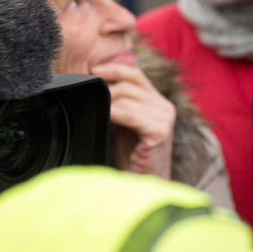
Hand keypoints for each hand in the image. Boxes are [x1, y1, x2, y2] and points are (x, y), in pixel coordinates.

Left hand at [92, 61, 175, 178]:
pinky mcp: (160, 131)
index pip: (136, 74)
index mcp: (158, 102)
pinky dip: (113, 113)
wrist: (144, 183)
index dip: (114, 68)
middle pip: (130, 82)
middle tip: (87, 92)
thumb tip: (96, 86)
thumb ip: (119, 105)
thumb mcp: (125, 125)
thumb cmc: (132, 156)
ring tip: (93, 106)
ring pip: (127, 96)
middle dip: (106, 86)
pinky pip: (130, 114)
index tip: (93, 70)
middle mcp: (164, 106)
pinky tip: (104, 116)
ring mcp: (164, 118)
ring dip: (106, 100)